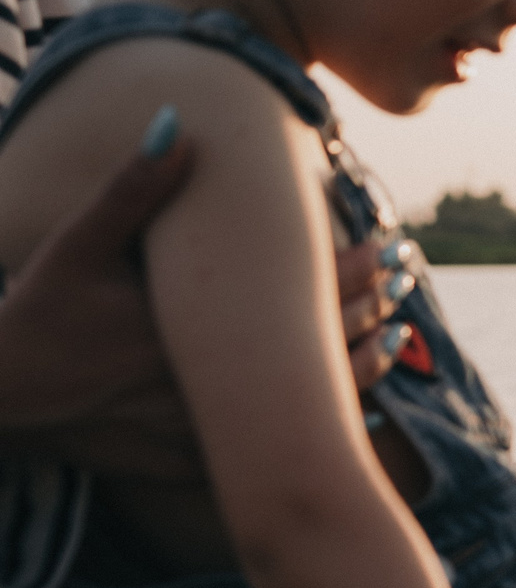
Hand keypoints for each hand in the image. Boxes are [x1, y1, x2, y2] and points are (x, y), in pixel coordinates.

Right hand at [0, 125, 410, 478]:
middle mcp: (211, 385)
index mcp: (195, 330)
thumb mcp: (77, 247)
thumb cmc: (35, 317)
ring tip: (397, 333)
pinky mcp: (194, 461)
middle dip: (366, 310)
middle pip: (313, 347)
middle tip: (404, 278)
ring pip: (305, 403)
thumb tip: (177, 126)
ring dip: (356, 366)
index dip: (349, 272)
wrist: (0, 401)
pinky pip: (270, 445)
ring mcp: (206, 430)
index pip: (297, 297)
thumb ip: (130, 190)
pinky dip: (315, 425)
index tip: (388, 247)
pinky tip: (356, 413)